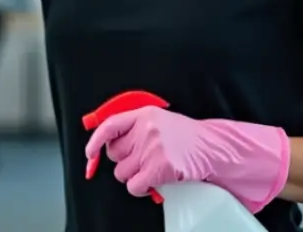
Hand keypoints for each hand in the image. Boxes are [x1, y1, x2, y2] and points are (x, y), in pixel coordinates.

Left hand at [84, 106, 289, 212]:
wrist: (212, 148)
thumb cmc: (185, 137)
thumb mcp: (159, 122)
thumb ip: (134, 128)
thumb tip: (107, 144)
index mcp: (144, 115)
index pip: (110, 126)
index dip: (96, 142)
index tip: (90, 154)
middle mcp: (146, 130)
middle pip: (115, 154)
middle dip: (125, 161)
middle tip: (142, 159)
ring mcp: (152, 149)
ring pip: (122, 173)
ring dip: (134, 176)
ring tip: (152, 168)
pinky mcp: (159, 168)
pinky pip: (134, 186)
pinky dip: (141, 188)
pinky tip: (153, 182)